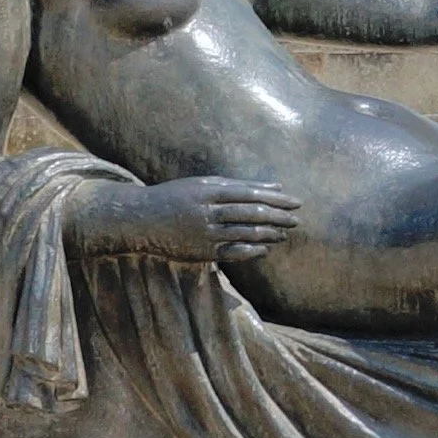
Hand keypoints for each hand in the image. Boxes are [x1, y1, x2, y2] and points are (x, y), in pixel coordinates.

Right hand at [80, 175, 302, 267]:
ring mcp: (204, 234)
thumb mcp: (203, 184)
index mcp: (209, 191)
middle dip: (277, 216)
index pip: (250, 194)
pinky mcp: (200, 253)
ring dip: (268, 233)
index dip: (275, 198)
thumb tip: (273, 185)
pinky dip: (251, 250)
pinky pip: (231, 252)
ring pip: (244, 233)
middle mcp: (208, 212)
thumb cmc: (175, 197)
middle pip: (250, 213)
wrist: (140, 220)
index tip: (295, 201)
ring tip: (285, 233)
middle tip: (297, 219)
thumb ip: (237, 185)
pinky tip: (266, 249)